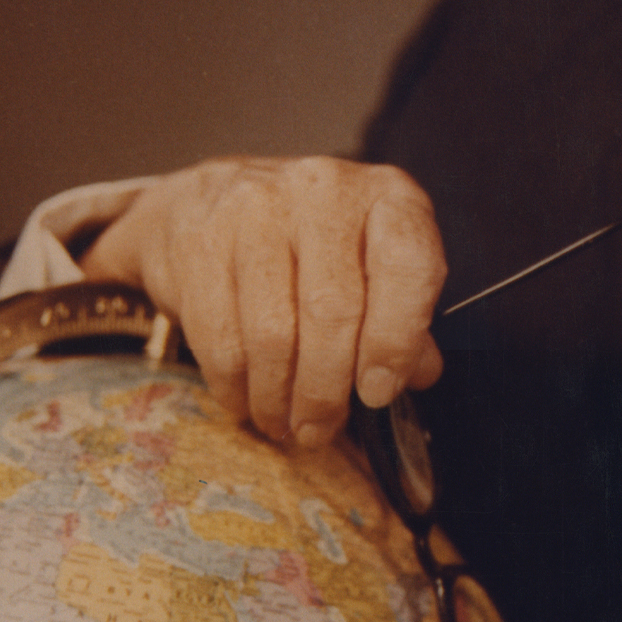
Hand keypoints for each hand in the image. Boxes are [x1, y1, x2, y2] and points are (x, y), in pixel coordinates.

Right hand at [80, 156, 445, 442]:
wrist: (209, 201)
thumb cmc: (311, 245)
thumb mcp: (372, 264)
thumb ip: (402, 316)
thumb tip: (420, 374)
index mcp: (387, 196)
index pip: (408, 266)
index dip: (396, 340)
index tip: (378, 392)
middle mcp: (325, 190)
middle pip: (333, 311)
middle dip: (327, 390)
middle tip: (320, 430)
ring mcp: (257, 208)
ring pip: (273, 333)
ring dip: (279, 398)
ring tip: (285, 425)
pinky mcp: (201, 239)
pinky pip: (221, 337)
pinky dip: (235, 387)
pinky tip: (246, 402)